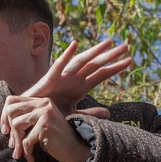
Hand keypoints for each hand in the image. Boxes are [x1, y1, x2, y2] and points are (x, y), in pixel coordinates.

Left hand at [2, 99, 91, 161]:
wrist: (75, 149)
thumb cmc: (54, 139)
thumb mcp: (38, 125)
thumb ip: (25, 120)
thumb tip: (4, 127)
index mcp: (39, 101)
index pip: (11, 101)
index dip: (4, 116)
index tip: (5, 131)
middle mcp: (43, 103)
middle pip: (11, 111)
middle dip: (10, 130)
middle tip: (13, 145)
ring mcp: (45, 113)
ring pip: (17, 125)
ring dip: (17, 143)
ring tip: (20, 153)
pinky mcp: (45, 125)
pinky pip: (26, 140)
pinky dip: (26, 152)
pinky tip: (31, 160)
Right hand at [5, 39, 132, 122]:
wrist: (30, 118)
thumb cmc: (49, 114)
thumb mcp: (74, 115)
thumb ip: (90, 113)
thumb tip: (109, 112)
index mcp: (81, 86)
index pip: (102, 74)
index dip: (115, 67)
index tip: (130, 61)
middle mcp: (74, 79)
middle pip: (95, 64)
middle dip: (110, 55)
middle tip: (126, 46)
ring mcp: (63, 77)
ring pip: (81, 62)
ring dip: (94, 52)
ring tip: (108, 43)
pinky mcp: (49, 80)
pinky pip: (58, 66)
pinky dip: (66, 56)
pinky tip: (74, 45)